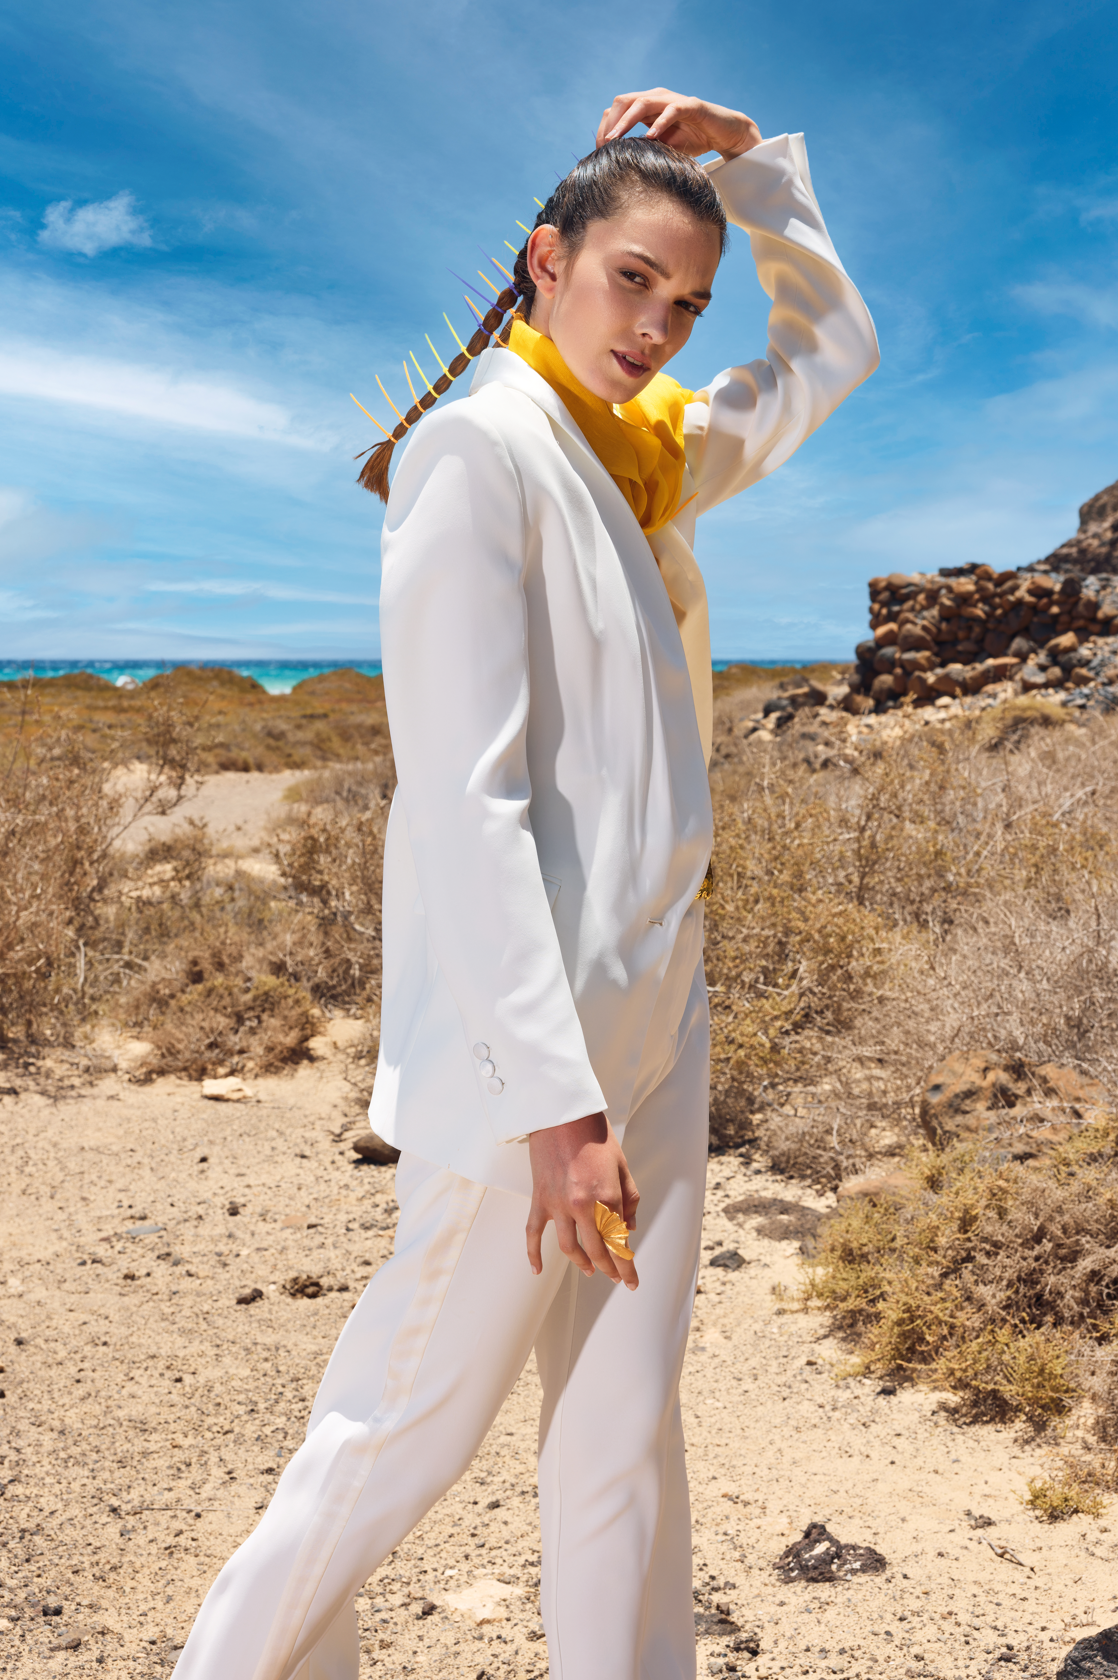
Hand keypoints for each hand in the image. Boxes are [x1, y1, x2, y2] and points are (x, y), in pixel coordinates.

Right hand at [526, 1112, 639, 1290]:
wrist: (562, 1115)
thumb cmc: (595, 1136)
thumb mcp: (623, 1166)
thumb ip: (630, 1198)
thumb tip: (629, 1227)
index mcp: (607, 1196)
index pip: (619, 1242)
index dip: (627, 1266)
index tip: (631, 1280)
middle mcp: (583, 1205)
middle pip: (596, 1250)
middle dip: (609, 1269)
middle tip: (616, 1278)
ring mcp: (558, 1204)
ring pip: (569, 1247)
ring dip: (581, 1263)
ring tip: (590, 1271)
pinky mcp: (539, 1199)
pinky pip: (533, 1233)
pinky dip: (533, 1254)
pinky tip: (536, 1269)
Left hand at [595, 89, 761, 160]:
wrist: (722, 133)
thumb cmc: (692, 140)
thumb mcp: (661, 148)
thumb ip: (642, 150)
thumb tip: (617, 166)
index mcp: (646, 107)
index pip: (616, 110)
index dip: (605, 128)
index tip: (598, 150)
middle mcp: (656, 98)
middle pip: (623, 101)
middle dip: (610, 123)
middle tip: (603, 146)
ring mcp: (672, 100)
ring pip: (642, 102)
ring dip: (626, 121)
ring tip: (616, 139)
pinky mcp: (691, 105)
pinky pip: (672, 110)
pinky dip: (660, 123)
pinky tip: (650, 137)